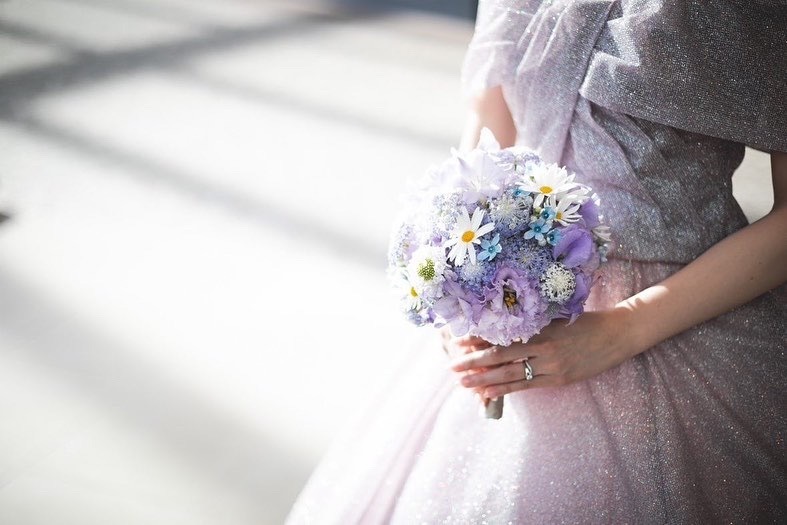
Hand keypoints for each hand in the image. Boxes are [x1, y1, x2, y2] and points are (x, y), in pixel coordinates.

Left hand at [449, 308, 637, 398]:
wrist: (616, 335)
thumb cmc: (584, 321)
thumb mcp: (555, 317)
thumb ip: (531, 324)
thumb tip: (499, 327)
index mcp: (540, 330)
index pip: (502, 337)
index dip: (478, 342)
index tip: (458, 343)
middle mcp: (543, 349)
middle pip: (501, 358)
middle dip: (474, 364)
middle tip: (452, 368)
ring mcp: (551, 367)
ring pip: (510, 376)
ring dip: (484, 381)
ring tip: (464, 384)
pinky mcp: (558, 380)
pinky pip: (526, 387)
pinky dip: (505, 390)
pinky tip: (488, 393)